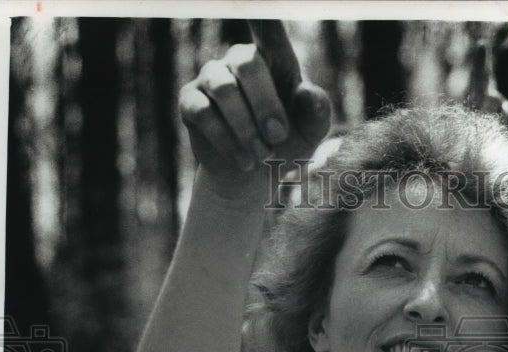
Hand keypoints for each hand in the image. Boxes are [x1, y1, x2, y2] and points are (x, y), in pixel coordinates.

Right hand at [179, 20, 330, 191]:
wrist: (254, 179)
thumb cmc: (287, 146)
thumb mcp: (311, 133)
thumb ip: (317, 113)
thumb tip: (308, 91)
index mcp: (274, 60)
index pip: (268, 26)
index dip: (260, 8)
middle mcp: (239, 61)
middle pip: (247, 62)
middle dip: (265, 105)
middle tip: (278, 138)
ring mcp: (211, 78)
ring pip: (224, 89)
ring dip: (246, 127)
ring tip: (262, 154)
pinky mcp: (190, 101)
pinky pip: (204, 113)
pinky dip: (228, 141)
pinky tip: (245, 161)